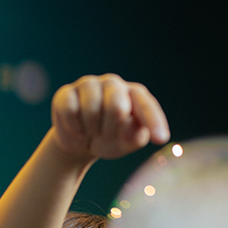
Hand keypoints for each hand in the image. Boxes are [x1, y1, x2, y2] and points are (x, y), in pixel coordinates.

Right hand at [50, 73, 169, 161]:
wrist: (78, 143)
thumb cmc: (108, 139)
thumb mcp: (125, 143)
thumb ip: (135, 137)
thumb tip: (132, 128)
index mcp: (133, 94)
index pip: (145, 105)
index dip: (153, 121)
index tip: (161, 139)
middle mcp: (113, 84)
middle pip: (116, 106)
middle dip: (110, 130)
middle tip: (105, 135)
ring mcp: (88, 85)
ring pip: (90, 109)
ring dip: (90, 129)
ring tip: (90, 131)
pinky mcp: (66, 93)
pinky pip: (70, 110)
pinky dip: (73, 128)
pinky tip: (76, 129)